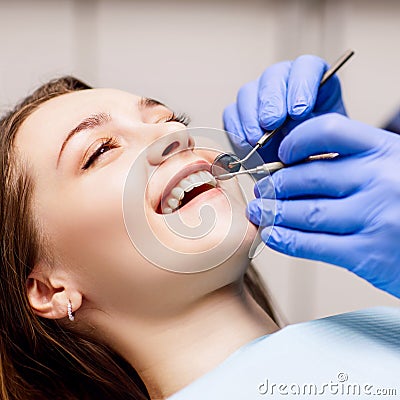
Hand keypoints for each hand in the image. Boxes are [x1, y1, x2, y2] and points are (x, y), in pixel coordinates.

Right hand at [223, 55, 345, 161]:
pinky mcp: (239, 116)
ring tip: (257, 139)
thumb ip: (315, 132)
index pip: (306, 67)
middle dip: (271, 101)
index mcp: (314, 84)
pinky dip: (236, 129)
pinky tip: (247, 144)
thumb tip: (295, 127)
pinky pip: (231, 114)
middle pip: (273, 76)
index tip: (299, 111)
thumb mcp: (326, 145)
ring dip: (251, 116)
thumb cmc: (316, 157)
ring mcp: (259, 99)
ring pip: (248, 93)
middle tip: (272, 123)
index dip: (301, 85)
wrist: (298, 177)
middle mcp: (284, 86)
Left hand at [246, 113, 399, 297]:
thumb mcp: (391, 168)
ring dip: (274, 213)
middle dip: (276, 185)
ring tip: (260, 212)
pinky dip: (285, 240)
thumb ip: (352, 164)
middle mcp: (380, 179)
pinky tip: (272, 235)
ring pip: (305, 212)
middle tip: (263, 191)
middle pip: (308, 177)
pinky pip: (313, 244)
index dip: (296, 140)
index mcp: (386, 150)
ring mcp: (375, 217)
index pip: (327, 130)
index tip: (281, 154)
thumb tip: (293, 167)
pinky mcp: (367, 254)